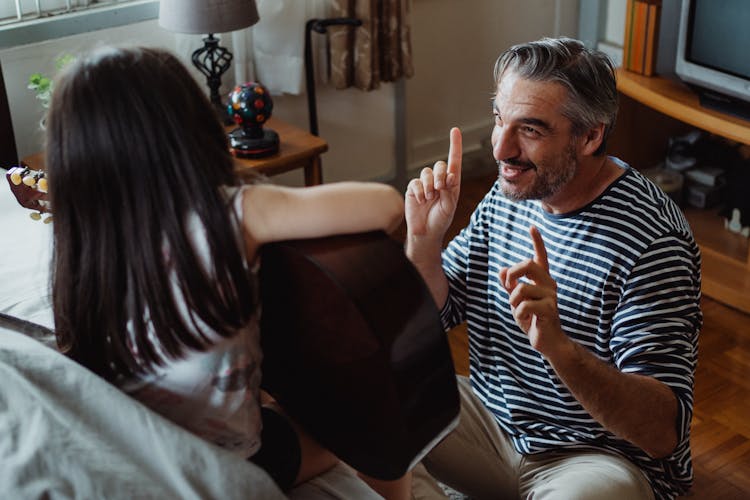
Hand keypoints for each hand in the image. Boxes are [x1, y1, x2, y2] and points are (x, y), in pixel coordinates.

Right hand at [405, 128, 461, 239]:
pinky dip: (420, 192)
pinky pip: (416, 183)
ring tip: (429, 198)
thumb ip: (449, 190)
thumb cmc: (440, 220)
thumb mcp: (449, 206)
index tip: (454, 130)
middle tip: (438, 189)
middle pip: (439, 165)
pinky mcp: (414, 189)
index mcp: (451, 183)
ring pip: (426, 172)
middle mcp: (438, 181)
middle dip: (439, 175)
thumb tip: (447, 175)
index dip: (454, 145)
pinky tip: (421, 201)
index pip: (454, 161)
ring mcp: (425, 184)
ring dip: (429, 185)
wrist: (425, 232)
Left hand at [499, 226, 567, 358]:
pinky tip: (526, 319)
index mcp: (542, 280)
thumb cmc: (532, 318)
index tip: (532, 226)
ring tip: (520, 311)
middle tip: (508, 286)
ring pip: (521, 289)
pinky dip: (518, 314)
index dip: (537, 241)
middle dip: (512, 273)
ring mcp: (551, 296)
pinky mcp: (549, 309)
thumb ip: (510, 285)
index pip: (540, 257)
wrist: (547, 340)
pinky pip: (523, 305)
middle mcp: (549, 283)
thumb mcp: (517, 300)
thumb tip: (502, 270)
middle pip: (527, 265)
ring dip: (513, 302)